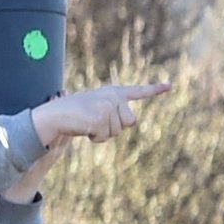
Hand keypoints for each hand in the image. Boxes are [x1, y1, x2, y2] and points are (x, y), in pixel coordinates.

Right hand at [14, 78, 170, 198]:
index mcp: (112, 92)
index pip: (137, 91)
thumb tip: (123, 119)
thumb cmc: (73, 115)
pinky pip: (105, 136)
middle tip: (95, 122)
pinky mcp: (100, 117)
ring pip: (119, 130)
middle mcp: (112, 96)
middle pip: (130, 121)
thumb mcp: (95, 110)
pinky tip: (84, 128)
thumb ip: (112, 113)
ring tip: (88, 124)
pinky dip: (95, 137)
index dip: (154, 89)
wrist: (54, 115)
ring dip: (104, 133)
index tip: (169, 86)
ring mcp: (107, 106)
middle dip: (115, 127)